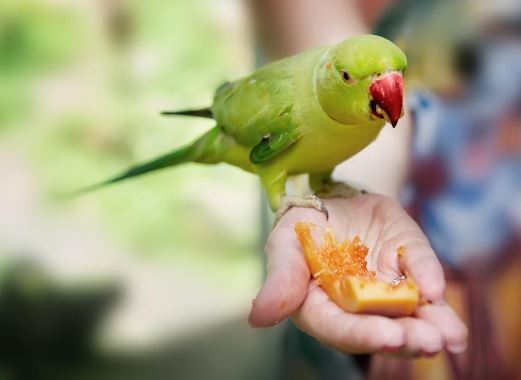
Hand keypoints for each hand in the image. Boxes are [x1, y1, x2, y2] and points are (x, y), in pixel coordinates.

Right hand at [249, 194, 466, 356]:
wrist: (328, 201)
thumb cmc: (300, 228)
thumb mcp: (285, 245)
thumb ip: (279, 279)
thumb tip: (258, 317)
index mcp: (322, 306)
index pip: (339, 328)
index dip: (361, 335)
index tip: (387, 336)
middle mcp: (357, 305)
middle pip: (381, 328)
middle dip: (406, 337)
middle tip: (429, 341)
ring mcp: (385, 286)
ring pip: (409, 313)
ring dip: (431, 325)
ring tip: (450, 336)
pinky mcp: (406, 263)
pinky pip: (419, 272)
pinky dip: (431, 279)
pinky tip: (439, 292)